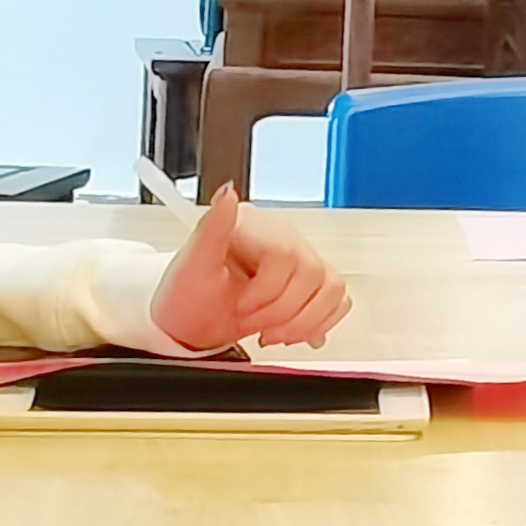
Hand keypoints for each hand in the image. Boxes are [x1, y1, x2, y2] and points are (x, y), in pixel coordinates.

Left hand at [153, 186, 354, 351]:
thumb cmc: (186, 297)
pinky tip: (290, 331)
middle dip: (280, 311)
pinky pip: (339, 300)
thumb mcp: (191, 265)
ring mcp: (302, 263)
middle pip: (313, 275)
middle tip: (251, 320)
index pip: (286, 255)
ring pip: (332, 289)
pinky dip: (318, 323)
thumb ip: (211, 228)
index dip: (267, 290)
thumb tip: (227, 194)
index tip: (241, 307)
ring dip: (301, 322)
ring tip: (270, 329)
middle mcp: (286, 240)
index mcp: (259, 228)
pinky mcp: (312, 286)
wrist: (188, 323)